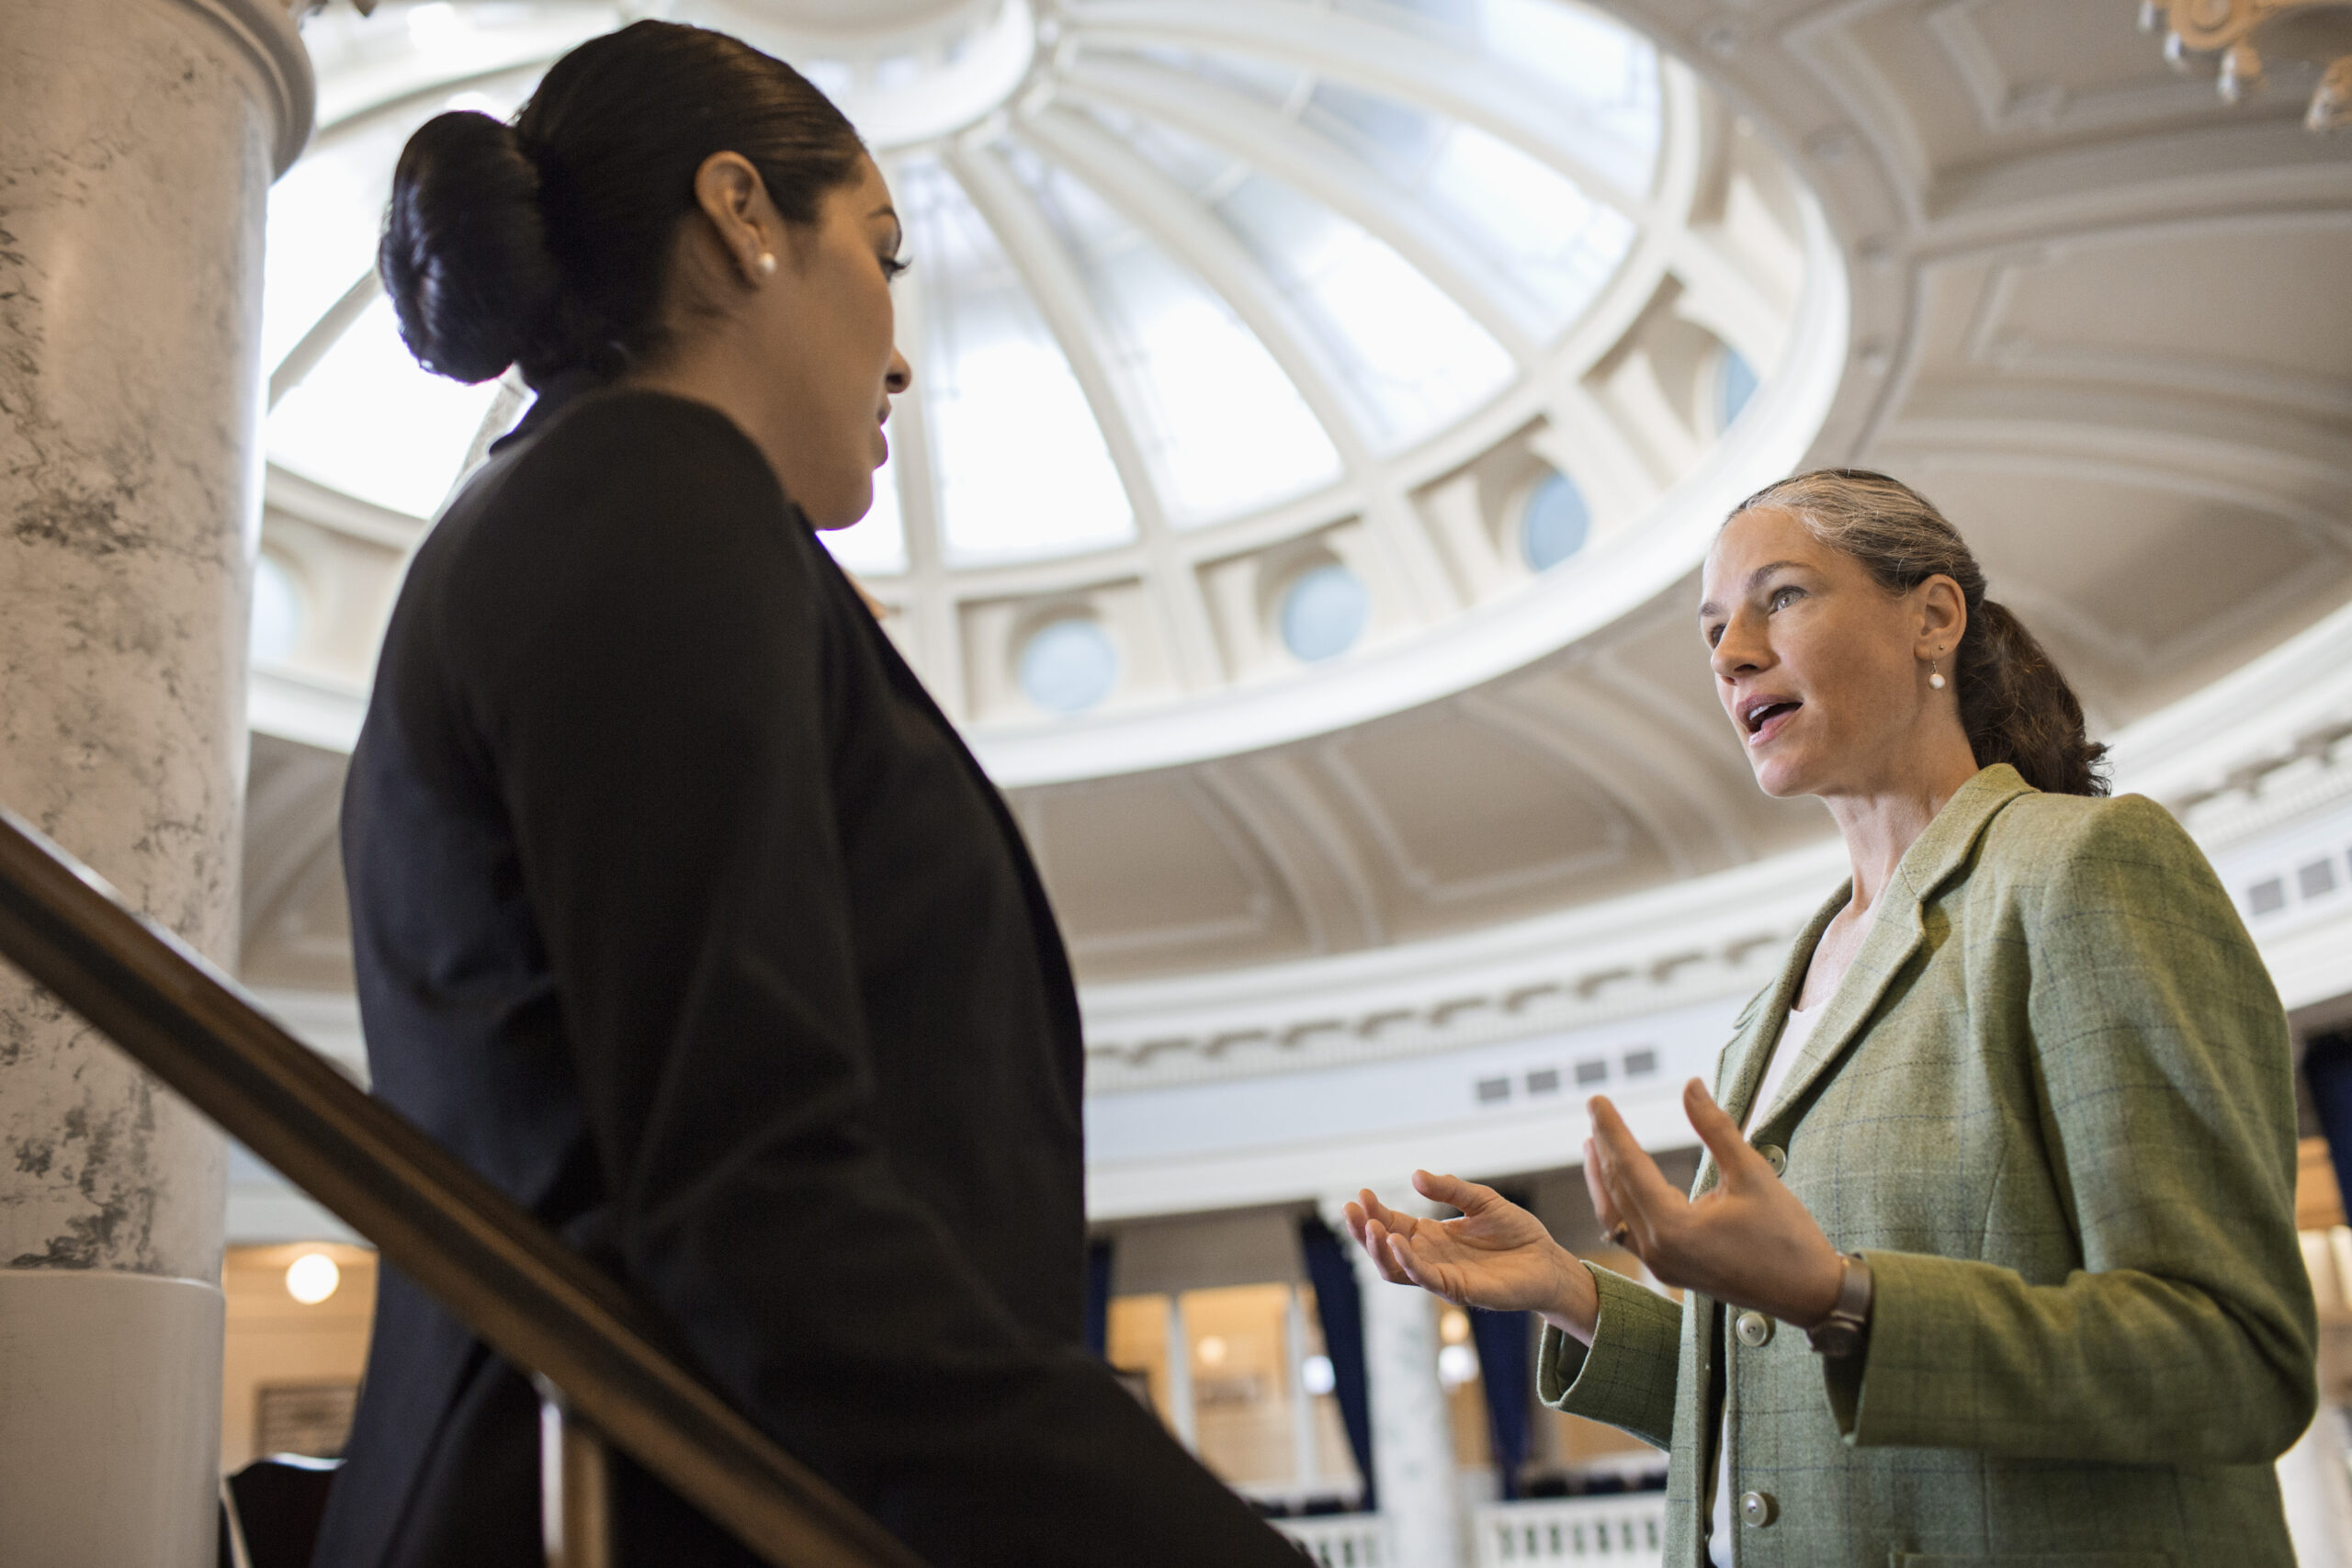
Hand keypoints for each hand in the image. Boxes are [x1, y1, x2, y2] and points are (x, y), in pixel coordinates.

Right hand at [1342, 1172, 1600, 1343]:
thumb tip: (1416, 1175)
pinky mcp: (1459, 1290)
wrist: (1548, 1262)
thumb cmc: (1517, 1234)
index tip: (1362, 1193)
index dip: (1374, 1211)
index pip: (1392, 1224)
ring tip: (1370, 1227)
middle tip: (1350, 1209)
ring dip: (1378, 1250)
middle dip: (1363, 1230)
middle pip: (1385, 1249)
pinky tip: (1397, 1242)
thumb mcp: (1482, 1201)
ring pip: (1396, 1270)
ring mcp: (1441, 1276)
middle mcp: (1430, 1258)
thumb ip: (1451, 1190)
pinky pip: (1425, 1279)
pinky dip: (1408, 1262)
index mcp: (1432, 1237)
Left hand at [1583, 1080, 1844, 1326]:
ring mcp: (1661, 1265)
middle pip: (1617, 1188)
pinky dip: (1620, 1203)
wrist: (1810, 1294)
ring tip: (1594, 1142)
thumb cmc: (1787, 1236)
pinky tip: (1621, 1184)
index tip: (1596, 1099)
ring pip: (1616, 1214)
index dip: (1612, 1129)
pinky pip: (1630, 1233)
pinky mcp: (1670, 1270)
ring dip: (1604, 1177)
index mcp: (1673, 1228)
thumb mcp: (1753, 1173)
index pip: (1629, 1167)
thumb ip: (1716, 1128)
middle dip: (1603, 1146)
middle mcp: (1658, 1250)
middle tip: (1594, 1108)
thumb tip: (1691, 1085)